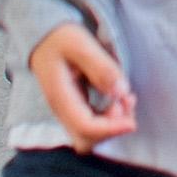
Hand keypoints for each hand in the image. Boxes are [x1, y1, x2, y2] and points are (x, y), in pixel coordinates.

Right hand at [27, 24, 135, 150]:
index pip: (85, 127)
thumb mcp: (81, 44)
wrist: (44, 36)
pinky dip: (111, 117)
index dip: (111, 129)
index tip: (132, 122)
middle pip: (87, 139)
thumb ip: (101, 68)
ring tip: (127, 98)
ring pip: (91, 134)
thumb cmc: (61, 38)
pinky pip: (94, 123)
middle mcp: (62, 110)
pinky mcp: (77, 107)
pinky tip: (121, 99)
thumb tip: (120, 92)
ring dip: (114, 122)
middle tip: (127, 102)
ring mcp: (68, 110)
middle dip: (112, 128)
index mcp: (60, 96)